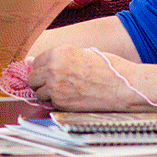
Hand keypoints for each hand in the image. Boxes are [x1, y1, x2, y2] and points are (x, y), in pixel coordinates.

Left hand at [27, 44, 142, 110]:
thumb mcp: (83, 53)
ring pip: (38, 93)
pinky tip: (71, 98)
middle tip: (52, 84)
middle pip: (32, 78)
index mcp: (59, 52)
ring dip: (47, 93)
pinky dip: (57, 103)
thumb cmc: (108, 68)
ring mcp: (56, 87)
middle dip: (40, 82)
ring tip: (64, 92)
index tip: (48, 73)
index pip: (36, 62)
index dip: (42, 68)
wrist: (123, 86)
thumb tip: (44, 62)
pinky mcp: (62, 103)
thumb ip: (62, 57)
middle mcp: (53, 68)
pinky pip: (50, 103)